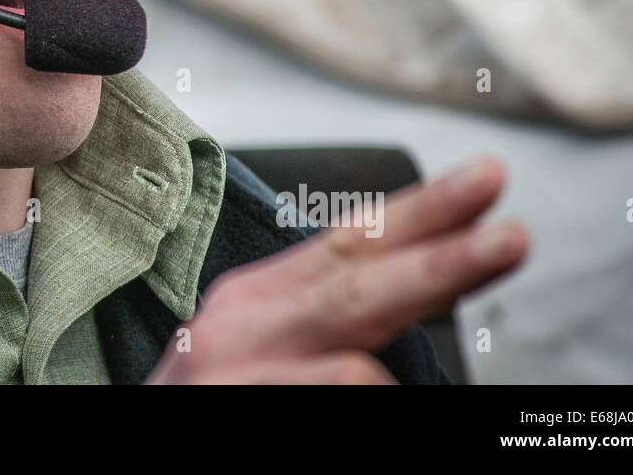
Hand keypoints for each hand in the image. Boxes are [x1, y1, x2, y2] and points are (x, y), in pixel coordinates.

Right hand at [145, 155, 527, 383]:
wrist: (121, 448)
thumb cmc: (213, 400)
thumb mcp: (258, 349)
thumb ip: (323, 322)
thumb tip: (420, 301)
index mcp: (255, 299)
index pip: (346, 245)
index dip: (418, 214)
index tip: (484, 184)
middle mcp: (240, 324)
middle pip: (355, 283)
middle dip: (440, 255)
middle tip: (512, 233)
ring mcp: (231, 375)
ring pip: (351, 364)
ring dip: (420, 325)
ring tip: (495, 266)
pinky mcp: (231, 409)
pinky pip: (331, 397)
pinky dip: (370, 391)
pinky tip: (385, 383)